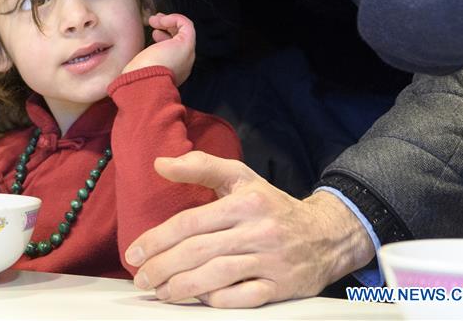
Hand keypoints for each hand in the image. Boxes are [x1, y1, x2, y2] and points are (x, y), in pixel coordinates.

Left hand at [122, 13, 194, 84]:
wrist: (145, 84)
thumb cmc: (137, 79)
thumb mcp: (139, 70)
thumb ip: (142, 65)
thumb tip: (134, 63)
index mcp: (173, 72)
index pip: (174, 51)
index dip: (165, 38)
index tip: (153, 31)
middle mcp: (183, 64)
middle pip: (180, 40)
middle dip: (168, 27)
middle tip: (154, 21)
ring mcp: (186, 54)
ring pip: (184, 31)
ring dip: (169, 21)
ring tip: (154, 19)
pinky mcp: (186, 44)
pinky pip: (186, 25)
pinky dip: (174, 18)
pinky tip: (161, 20)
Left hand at [125, 151, 374, 307]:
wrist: (327, 234)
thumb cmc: (272, 205)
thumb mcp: (241, 177)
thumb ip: (201, 167)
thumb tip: (159, 163)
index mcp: (244, 202)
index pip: (190, 222)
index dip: (158, 239)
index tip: (134, 252)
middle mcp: (258, 231)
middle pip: (199, 251)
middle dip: (162, 267)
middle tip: (141, 278)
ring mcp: (271, 261)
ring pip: (217, 277)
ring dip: (181, 288)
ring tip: (160, 291)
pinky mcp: (281, 287)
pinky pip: (242, 298)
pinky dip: (216, 300)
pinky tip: (197, 299)